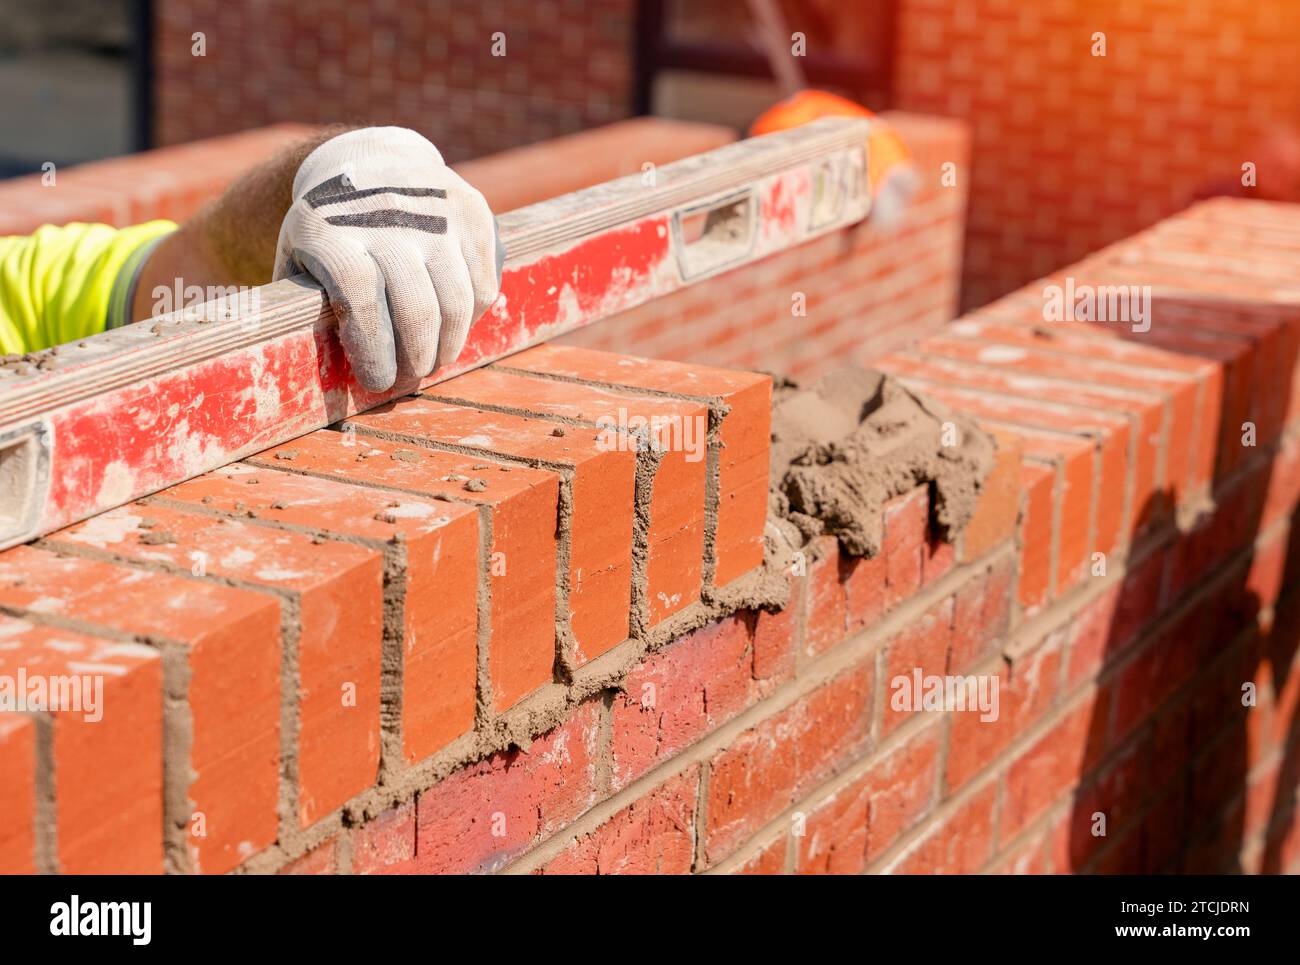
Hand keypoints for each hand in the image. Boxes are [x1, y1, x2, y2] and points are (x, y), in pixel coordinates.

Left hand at [273, 127, 502, 391]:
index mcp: (336, 231)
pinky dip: (472, 315)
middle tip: (410, 378)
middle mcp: (390, 218)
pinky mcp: (473, 215)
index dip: (373, 348)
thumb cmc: (329, 228)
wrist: (371, 160)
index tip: (378, 380)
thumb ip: (300, 303)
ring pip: (457, 300)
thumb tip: (302, 360)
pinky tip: (454, 325)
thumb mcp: (298, 253)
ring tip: (436, 360)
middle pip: (417, 307)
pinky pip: (483, 283)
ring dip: (448, 344)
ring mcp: (438, 215)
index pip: (362, 299)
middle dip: (416, 357)